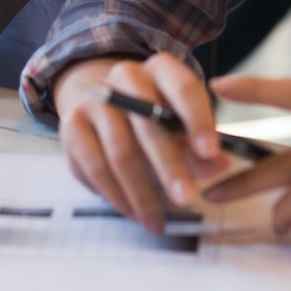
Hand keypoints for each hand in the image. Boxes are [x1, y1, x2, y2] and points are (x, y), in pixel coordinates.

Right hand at [53, 52, 229, 232]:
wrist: (102, 101)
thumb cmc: (155, 115)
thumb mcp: (182, 122)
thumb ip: (199, 146)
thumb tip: (219, 165)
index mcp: (160, 69)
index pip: (182, 88)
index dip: (198, 120)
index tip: (212, 153)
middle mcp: (123, 77)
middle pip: (147, 122)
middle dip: (169, 165)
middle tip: (187, 199)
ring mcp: (93, 101)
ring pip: (119, 151)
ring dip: (141, 192)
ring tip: (158, 221)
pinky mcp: (71, 127)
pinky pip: (94, 168)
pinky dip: (116, 196)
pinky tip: (134, 214)